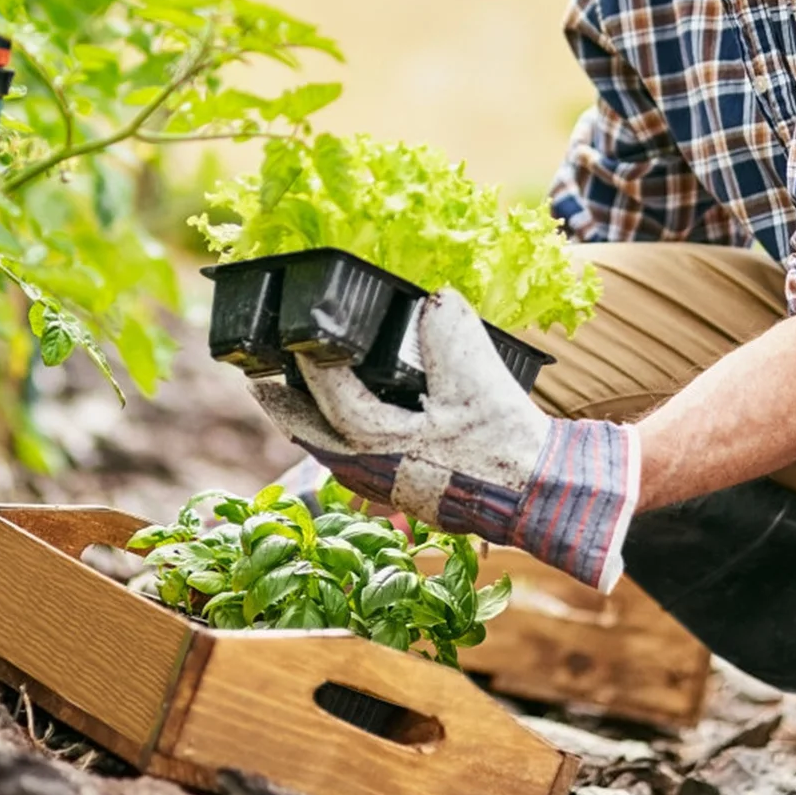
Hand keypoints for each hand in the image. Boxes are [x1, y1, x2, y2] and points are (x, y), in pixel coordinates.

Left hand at [250, 288, 638, 589]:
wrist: (536, 494)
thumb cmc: (503, 442)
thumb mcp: (478, 378)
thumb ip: (450, 332)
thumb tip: (435, 299)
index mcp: (382, 440)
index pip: (329, 395)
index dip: (308, 363)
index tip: (293, 336)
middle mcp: (375, 470)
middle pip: (313, 437)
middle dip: (284, 408)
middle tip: (258, 384)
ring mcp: (390, 488)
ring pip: (334, 456)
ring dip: (312, 428)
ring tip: (296, 406)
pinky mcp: (410, 495)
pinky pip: (359, 468)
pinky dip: (344, 446)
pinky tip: (354, 436)